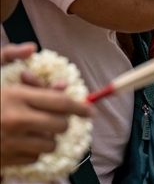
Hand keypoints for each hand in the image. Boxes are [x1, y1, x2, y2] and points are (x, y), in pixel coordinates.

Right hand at [0, 44, 93, 168]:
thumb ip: (8, 55)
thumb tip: (32, 48)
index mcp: (16, 96)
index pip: (62, 103)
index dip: (82, 107)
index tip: (91, 110)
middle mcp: (16, 120)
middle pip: (60, 125)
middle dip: (63, 121)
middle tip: (58, 118)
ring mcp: (9, 143)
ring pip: (49, 144)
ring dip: (48, 138)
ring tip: (37, 130)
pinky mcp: (4, 160)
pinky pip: (33, 158)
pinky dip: (33, 151)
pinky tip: (23, 141)